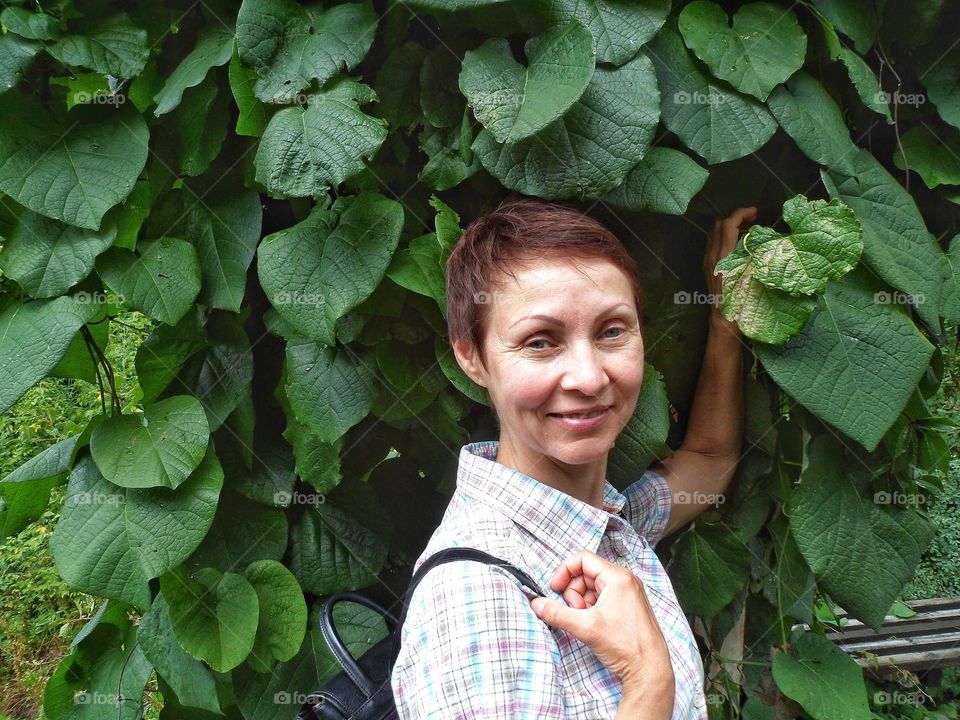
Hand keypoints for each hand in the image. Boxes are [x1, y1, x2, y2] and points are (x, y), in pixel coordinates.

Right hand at [529, 550, 674, 700]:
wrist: (650, 670)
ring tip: (584, 621)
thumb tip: (536, 604)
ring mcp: (628, 593)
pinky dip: (592, 609)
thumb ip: (557, 613)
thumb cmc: (626, 645)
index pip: (582, 559)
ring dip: (582, 602)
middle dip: (573, 592)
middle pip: (586, 574)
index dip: (565, 572)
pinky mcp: (628, 606)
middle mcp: (625, 581)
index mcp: (618, 577)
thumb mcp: (585, 627)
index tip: (555, 589)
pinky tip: (593, 625)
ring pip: (593, 587)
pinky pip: (602, 598)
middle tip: (574, 613)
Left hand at [705, 207, 757, 314]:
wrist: (725, 319)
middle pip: (719, 225)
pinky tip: (737, 244)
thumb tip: (765, 236)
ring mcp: (707, 261)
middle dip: (735, 218)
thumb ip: (756, 252)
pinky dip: (724, 237)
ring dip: (729, 227)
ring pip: (714, 234)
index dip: (742, 213)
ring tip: (746, 230)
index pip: (728, 224)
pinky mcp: (707, 268)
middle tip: (753, 220)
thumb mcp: (754, 273)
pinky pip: (713, 244)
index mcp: (723, 256)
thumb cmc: (744, 300)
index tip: (756, 212)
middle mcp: (712, 256)